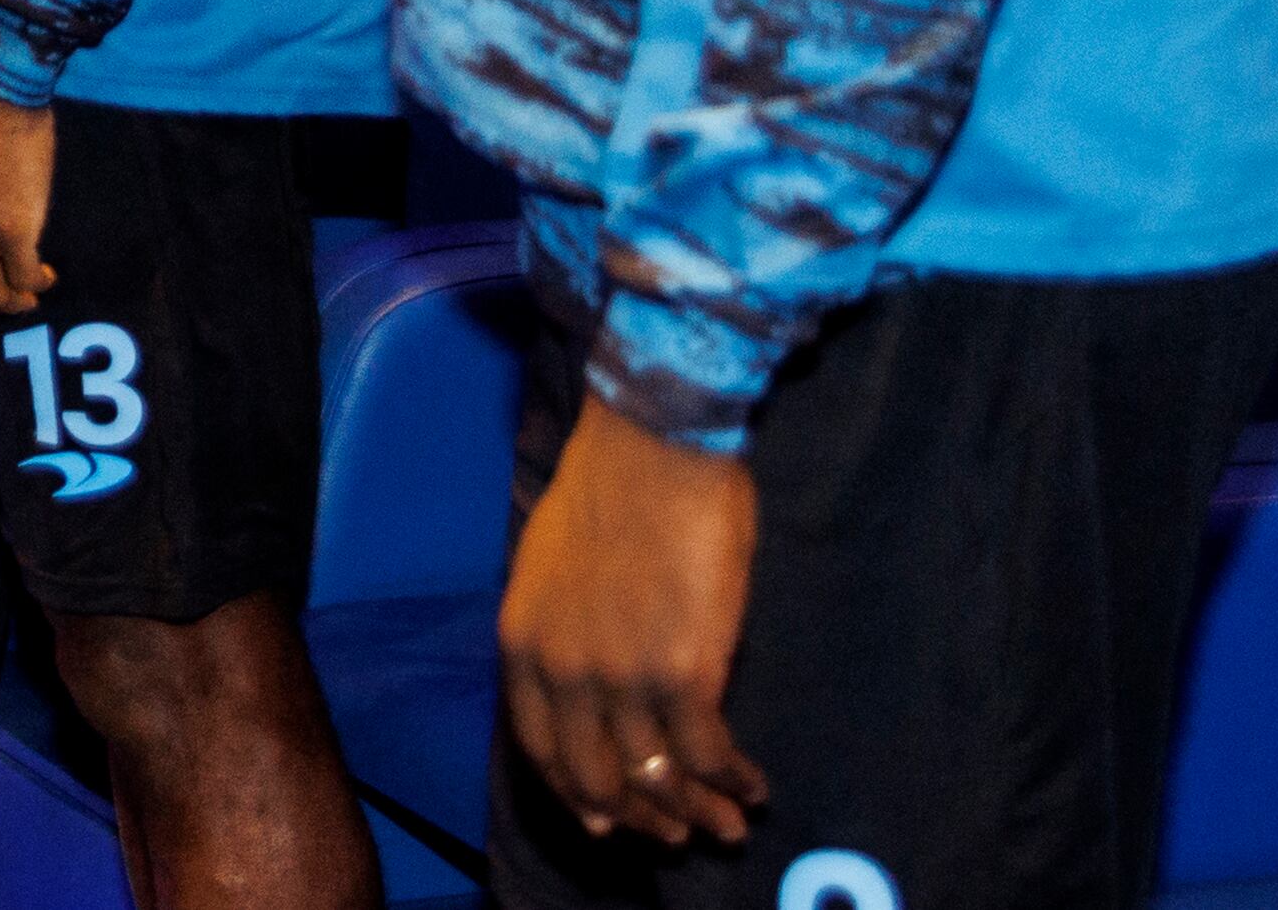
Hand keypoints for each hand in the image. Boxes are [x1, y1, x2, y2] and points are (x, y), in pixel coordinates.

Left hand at [499, 396, 770, 848]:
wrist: (654, 442)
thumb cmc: (609, 487)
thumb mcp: (548, 567)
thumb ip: (559, 632)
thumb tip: (587, 682)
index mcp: (524, 645)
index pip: (540, 752)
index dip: (576, 795)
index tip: (607, 821)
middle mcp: (566, 673)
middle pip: (597, 780)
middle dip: (640, 819)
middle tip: (675, 836)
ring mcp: (623, 678)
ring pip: (658, 777)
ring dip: (697, 812)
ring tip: (728, 826)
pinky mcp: (686, 671)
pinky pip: (707, 752)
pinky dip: (732, 779)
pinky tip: (753, 786)